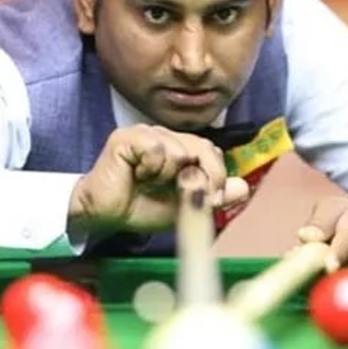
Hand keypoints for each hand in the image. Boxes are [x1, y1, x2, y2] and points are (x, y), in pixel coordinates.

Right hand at [68, 125, 248, 233]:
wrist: (104, 215)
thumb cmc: (140, 206)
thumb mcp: (184, 205)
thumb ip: (211, 195)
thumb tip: (243, 188)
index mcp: (179, 148)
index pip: (211, 151)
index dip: (216, 174)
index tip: (212, 199)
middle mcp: (165, 136)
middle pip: (201, 146)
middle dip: (202, 175)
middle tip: (185, 193)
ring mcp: (146, 133)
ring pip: (179, 149)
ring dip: (168, 176)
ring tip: (149, 183)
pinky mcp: (128, 137)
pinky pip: (157, 149)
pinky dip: (152, 168)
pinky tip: (137, 175)